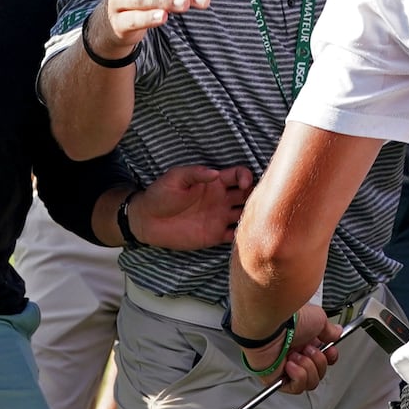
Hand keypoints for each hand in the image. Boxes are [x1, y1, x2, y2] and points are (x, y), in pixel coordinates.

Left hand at [133, 165, 253, 249]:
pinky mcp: (215, 235)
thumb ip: (195, 174)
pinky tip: (246, 236)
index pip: (238, 175)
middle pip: (248, 194)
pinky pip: (234, 235)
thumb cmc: (160, 194)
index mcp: (214, 182)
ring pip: (245, 214)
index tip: (244, 184)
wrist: (147, 221)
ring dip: (253, 216)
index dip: (246, 177)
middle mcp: (221, 198)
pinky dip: (243, 235)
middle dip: (257, 196)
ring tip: (257, 220)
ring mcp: (220, 217)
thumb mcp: (175, 178)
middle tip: (261, 202)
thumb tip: (215, 173)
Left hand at [244, 303, 340, 392]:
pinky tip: (290, 364)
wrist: (271, 328)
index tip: (330, 351)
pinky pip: (297, 387)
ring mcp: (286, 367)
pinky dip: (298, 376)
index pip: (324, 358)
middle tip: (308, 349)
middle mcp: (296, 354)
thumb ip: (329, 330)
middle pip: (319, 372)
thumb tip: (336, 333)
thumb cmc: (290, 319)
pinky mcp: (277, 379)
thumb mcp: (319, 318)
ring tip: (296, 356)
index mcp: (305, 340)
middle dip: (318, 361)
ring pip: (310, 382)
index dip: (330, 357)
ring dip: (307, 367)